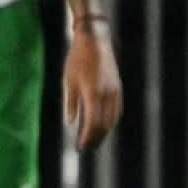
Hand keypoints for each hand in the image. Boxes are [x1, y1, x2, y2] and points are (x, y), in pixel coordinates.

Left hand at [62, 27, 121, 150]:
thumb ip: (70, 103)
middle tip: (87, 147)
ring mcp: (114, 91)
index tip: (81, 147)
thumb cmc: (77, 59)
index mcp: (93, 94)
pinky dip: (111, 120)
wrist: (94, 40)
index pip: (92, 124)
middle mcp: (106, 95)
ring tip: (94, 139)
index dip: (87, 137)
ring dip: (104, 132)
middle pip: (104, 125)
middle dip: (95, 138)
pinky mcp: (118, 87)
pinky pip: (117, 110)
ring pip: (112, 119)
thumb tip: (71, 123)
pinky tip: (104, 125)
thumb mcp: (69, 81)